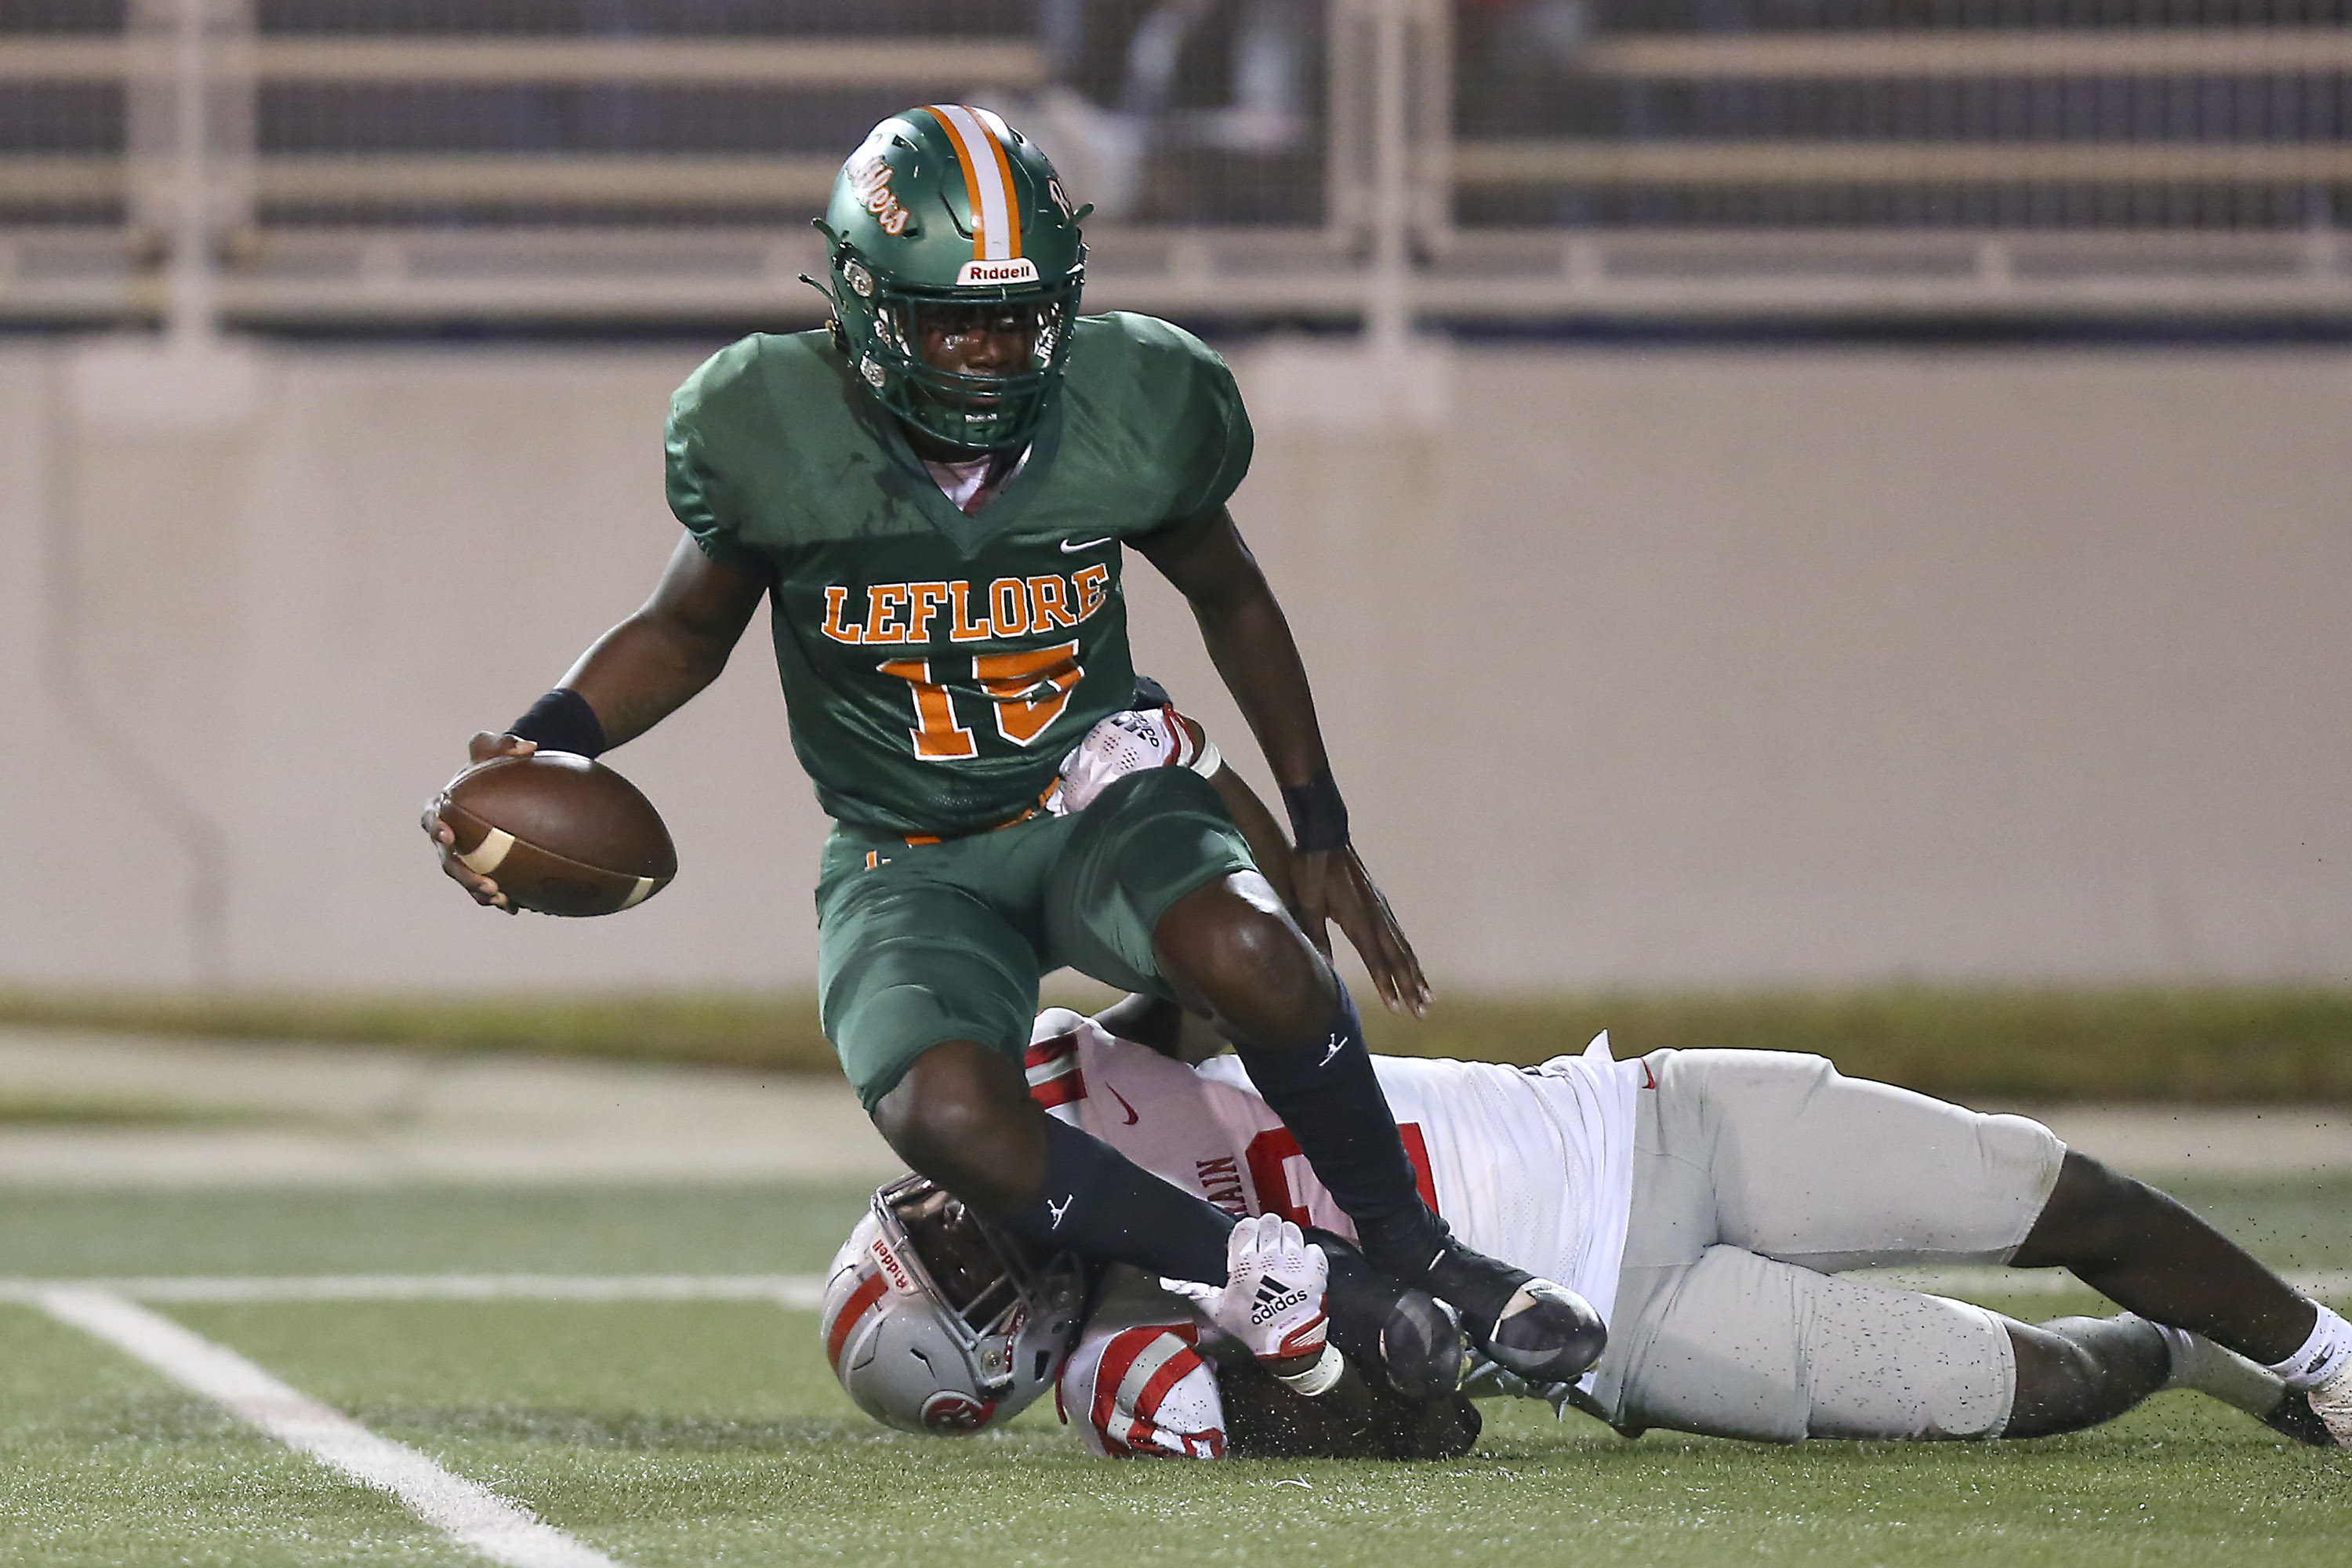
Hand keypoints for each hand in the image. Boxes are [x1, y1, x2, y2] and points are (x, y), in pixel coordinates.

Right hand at [418, 732, 534, 912]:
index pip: (432, 819)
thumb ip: (503, 743)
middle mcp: (447, 836)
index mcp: (441, 809)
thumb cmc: (491, 765)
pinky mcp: (479, 866)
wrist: (501, 786)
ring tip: (501, 899)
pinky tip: (517, 907)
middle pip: (448, 860)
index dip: (436, 828)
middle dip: (464, 874)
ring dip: (479, 892)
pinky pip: (485, 885)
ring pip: (465, 878)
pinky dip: (499, 897)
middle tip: (486, 883)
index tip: (447, 835)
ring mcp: (462, 854)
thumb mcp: (494, 748)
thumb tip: (528, 748)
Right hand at [1162, 1213, 1329, 1362]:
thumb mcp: (1219, 1313)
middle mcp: (1269, 1259)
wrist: (1287, 1345)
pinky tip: (1302, 1264)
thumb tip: (1171, 1282)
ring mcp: (1294, 1263)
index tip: (1250, 1236)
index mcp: (1244, 1266)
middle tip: (1268, 1242)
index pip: (1246, 1227)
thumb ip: (1197, 1292)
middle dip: (1268, 1229)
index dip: (1248, 1228)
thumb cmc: (1252, 1328)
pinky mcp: (1315, 1270)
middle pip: (1270, 1223)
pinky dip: (1309, 1254)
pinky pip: (1313, 1247)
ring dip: (1287, 1238)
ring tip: (1285, 1251)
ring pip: (1292, 1231)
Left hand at [1290, 845, 1430, 1016]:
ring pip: (1403, 947)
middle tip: (1422, 1012)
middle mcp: (1375, 916)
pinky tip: (1413, 964)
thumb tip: (1323, 966)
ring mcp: (1380, 909)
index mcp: (1358, 919)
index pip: (1376, 960)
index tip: (1396, 1008)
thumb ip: (1316, 934)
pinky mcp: (1379, 903)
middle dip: (1411, 987)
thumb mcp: (1307, 902)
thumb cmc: (1311, 869)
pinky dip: (1408, 953)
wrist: (1325, 836)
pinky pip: (1398, 934)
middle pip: (1398, 958)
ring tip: (1428, 997)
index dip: (1387, 985)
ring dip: (1416, 974)